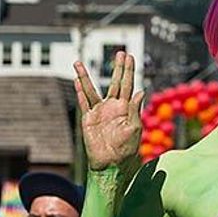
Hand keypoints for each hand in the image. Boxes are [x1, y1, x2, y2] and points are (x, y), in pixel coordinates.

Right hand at [74, 53, 143, 170]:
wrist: (111, 164)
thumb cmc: (126, 149)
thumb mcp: (134, 128)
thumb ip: (135, 109)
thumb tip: (141, 92)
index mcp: (126, 108)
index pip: (128, 84)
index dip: (129, 70)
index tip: (130, 57)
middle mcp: (112, 107)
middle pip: (114, 82)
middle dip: (117, 68)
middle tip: (120, 52)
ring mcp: (99, 112)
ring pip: (91, 90)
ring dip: (84, 76)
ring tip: (78, 63)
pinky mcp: (88, 119)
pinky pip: (83, 103)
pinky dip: (79, 92)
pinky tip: (76, 81)